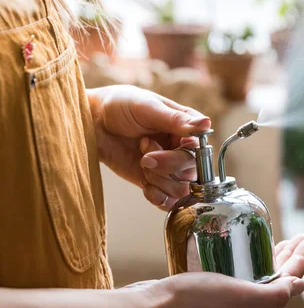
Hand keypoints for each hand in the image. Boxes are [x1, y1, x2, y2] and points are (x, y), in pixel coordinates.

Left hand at [88, 85, 209, 208]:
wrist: (93, 122)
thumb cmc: (120, 106)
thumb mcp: (148, 107)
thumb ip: (177, 120)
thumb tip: (207, 124)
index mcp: (187, 129)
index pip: (200, 151)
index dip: (180, 155)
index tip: (156, 144)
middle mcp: (182, 149)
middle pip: (191, 172)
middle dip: (165, 166)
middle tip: (144, 154)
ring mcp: (169, 168)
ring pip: (181, 189)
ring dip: (159, 180)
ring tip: (142, 163)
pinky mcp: (155, 181)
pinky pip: (169, 201)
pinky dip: (157, 197)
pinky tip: (145, 185)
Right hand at [128, 234, 303, 307]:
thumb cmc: (192, 301)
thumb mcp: (239, 297)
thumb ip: (273, 295)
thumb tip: (300, 286)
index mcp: (253, 307)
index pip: (287, 281)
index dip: (301, 261)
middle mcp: (242, 305)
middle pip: (275, 278)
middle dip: (290, 258)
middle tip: (300, 237)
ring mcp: (224, 300)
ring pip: (256, 276)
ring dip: (271, 258)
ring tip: (280, 241)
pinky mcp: (206, 291)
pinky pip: (235, 274)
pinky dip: (245, 260)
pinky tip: (240, 250)